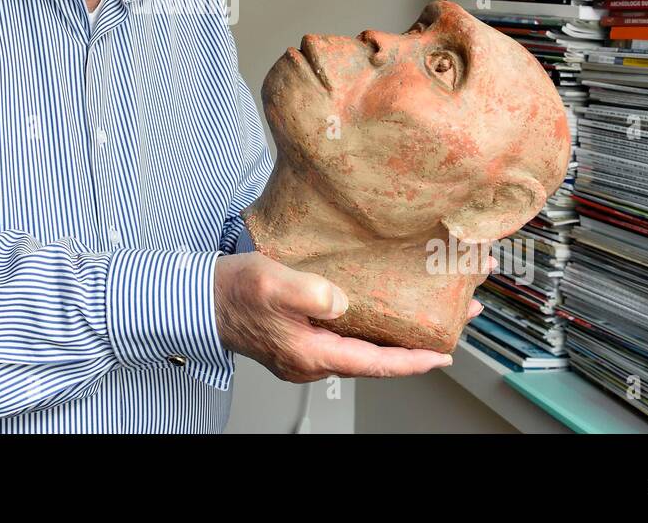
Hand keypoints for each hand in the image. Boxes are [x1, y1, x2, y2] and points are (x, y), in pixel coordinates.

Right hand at [215, 252, 469, 382]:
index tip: (443, 354)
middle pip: (375, 358)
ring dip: (394, 334)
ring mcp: (306, 353)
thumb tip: (343, 302)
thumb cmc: (233, 291)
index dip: (413, 361)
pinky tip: (381, 311)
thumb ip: (311, 293)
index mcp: (311, 353)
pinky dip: (370, 329)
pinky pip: (344, 340)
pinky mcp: (300, 340)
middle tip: (449, 321)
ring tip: (423, 313)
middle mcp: (312, 361)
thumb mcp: (274, 283)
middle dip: (414, 343)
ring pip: (361, 349)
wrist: (198, 299)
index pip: (375, 364)